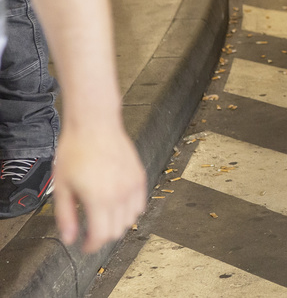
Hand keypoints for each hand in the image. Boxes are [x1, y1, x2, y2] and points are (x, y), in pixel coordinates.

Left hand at [53, 119, 145, 253]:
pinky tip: (118, 205)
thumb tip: (69, 238)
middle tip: (90, 232)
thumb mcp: (62, 186)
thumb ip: (65, 216)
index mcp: (99, 199)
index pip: (101, 236)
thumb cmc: (76, 150)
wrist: (95, 124)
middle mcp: (120, 194)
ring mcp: (132, 185)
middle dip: (102, 236)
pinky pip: (140, 203)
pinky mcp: (139, 176)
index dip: (91, 246)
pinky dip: (131, 210)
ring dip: (117, 223)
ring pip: (130, 219)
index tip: (84, 247)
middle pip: (116, 231)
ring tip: (103, 218)